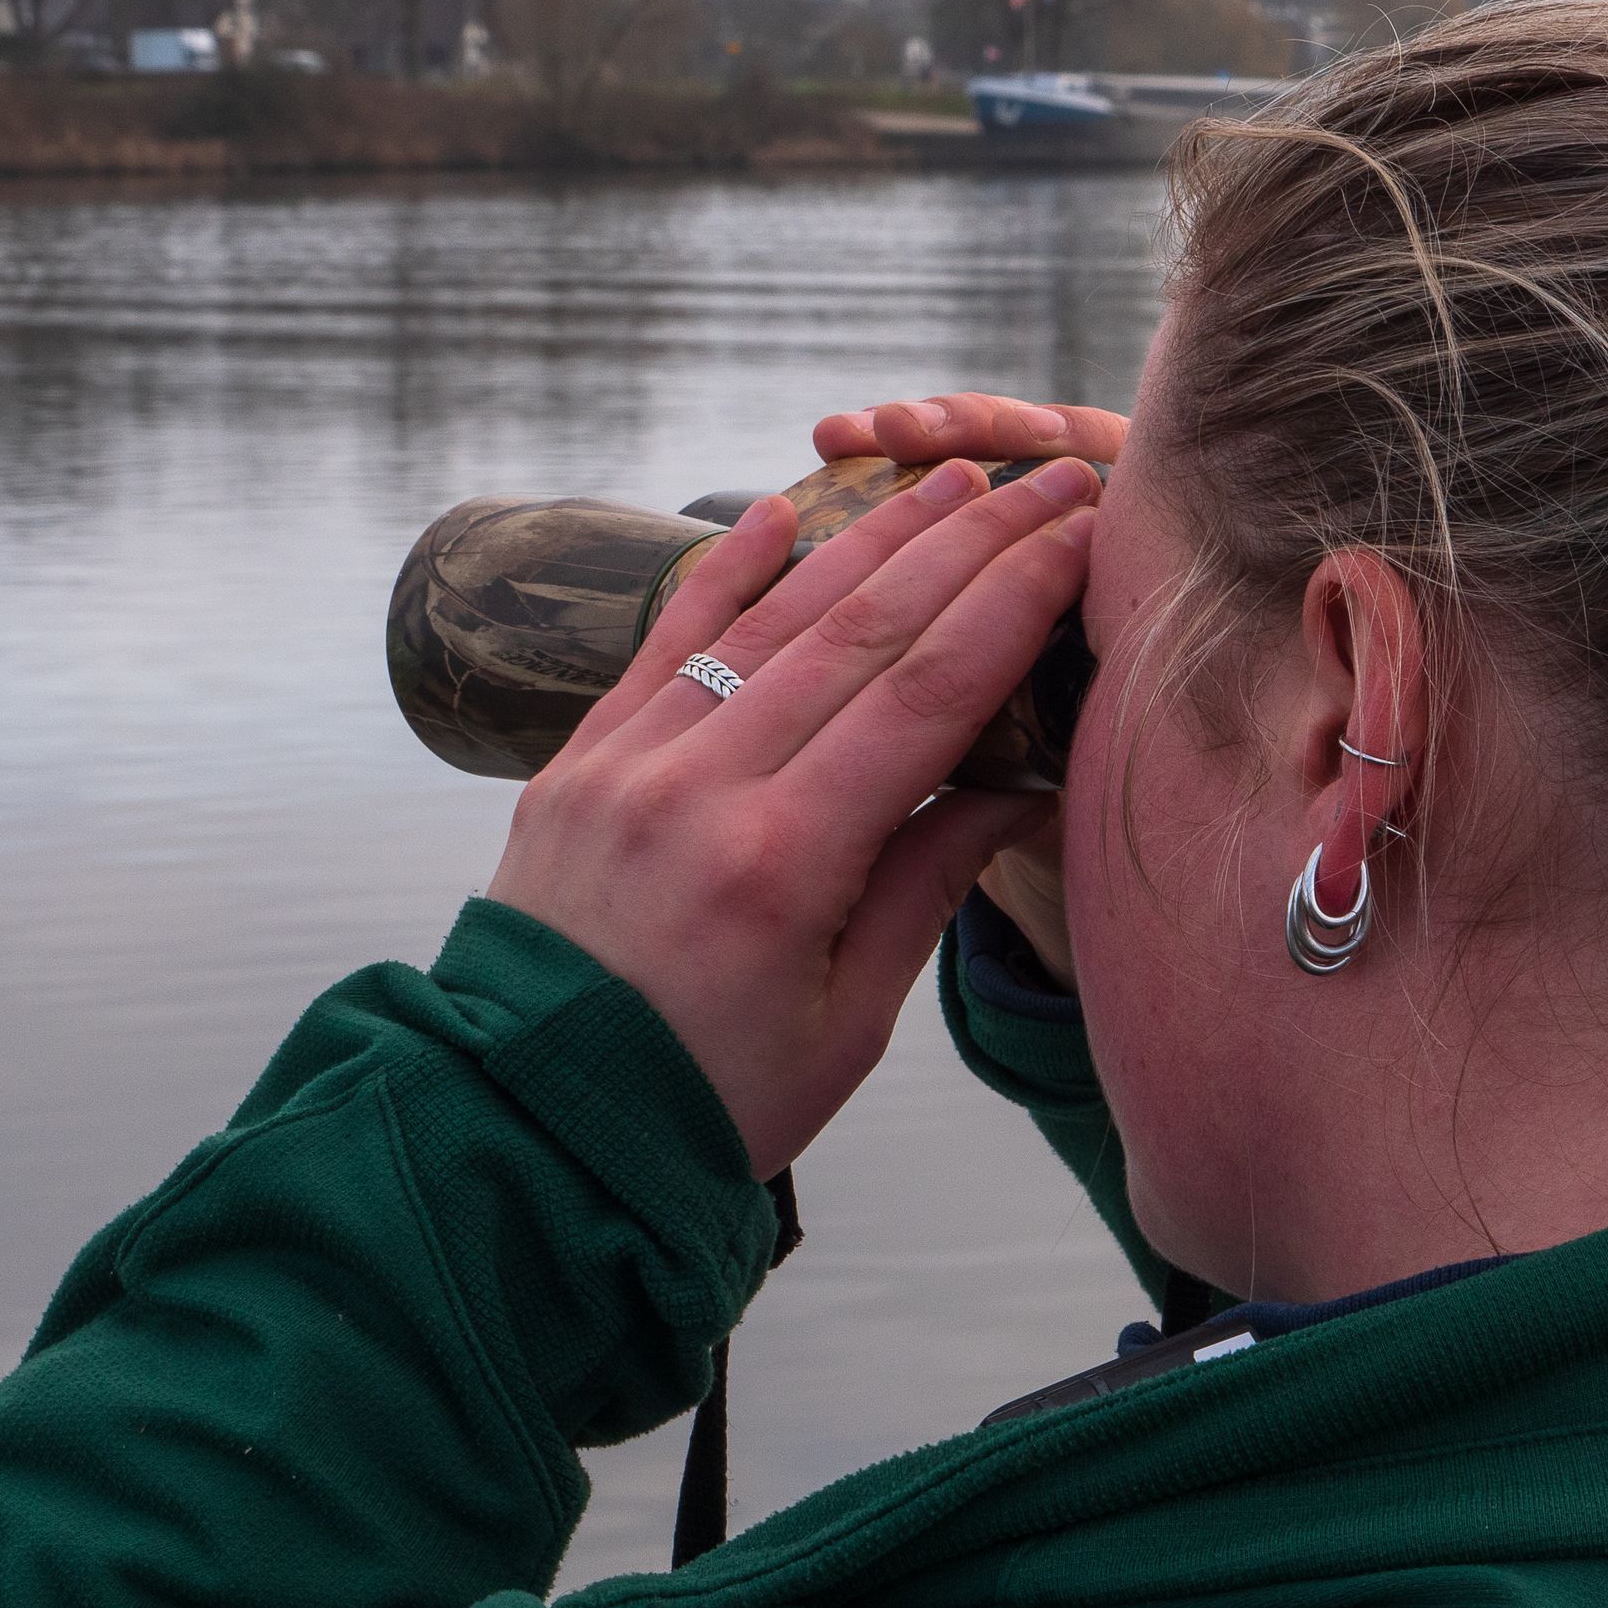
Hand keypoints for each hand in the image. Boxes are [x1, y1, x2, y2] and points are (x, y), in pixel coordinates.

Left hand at [486, 456, 1101, 1175]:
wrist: (528, 1131)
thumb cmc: (708, 1100)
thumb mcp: (848, 1024)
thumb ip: (925, 887)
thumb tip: (1014, 786)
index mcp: (782, 866)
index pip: (925, 694)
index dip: (1013, 603)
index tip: (1079, 541)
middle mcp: (700, 791)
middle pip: (862, 631)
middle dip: (968, 543)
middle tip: (1046, 483)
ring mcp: (628, 766)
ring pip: (770, 618)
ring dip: (869, 535)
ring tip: (950, 476)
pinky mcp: (576, 763)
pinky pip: (665, 640)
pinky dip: (726, 568)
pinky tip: (783, 508)